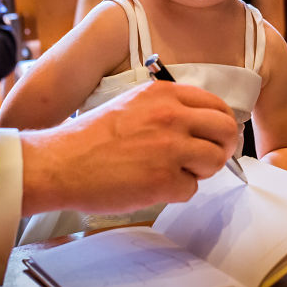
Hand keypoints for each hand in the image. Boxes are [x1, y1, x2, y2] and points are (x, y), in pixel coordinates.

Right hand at [19, 81, 237, 215]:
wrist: (60, 164)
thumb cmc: (90, 138)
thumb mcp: (133, 104)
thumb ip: (167, 108)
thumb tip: (199, 123)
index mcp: (164, 94)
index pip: (216, 105)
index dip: (220, 124)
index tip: (214, 136)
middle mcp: (171, 116)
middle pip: (226, 130)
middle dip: (223, 147)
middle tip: (209, 158)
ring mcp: (170, 148)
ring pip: (216, 160)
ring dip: (201, 171)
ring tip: (175, 173)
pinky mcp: (164, 180)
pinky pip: (191, 189)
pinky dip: (176, 192)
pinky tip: (152, 186)